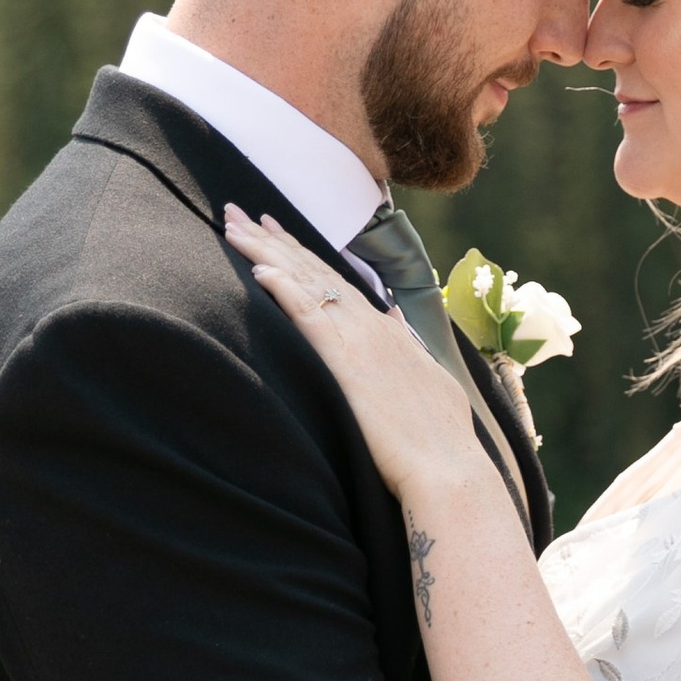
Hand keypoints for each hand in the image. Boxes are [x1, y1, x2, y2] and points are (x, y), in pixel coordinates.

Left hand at [225, 207, 476, 505]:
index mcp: (387, 330)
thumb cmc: (439, 439)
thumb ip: (408, 346)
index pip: (335, 281)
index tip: (275, 230)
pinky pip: (308, 317)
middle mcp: (371, 326)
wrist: (448, 468)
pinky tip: (260, 270)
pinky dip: (283, 290)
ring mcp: (359, 341)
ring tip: (232, 226)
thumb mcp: (428, 380)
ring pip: (304, 283)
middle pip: (312, 270)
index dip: (301, 254)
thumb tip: (396, 319)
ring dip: (266, 252)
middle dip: (273, 239)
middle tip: (237, 212)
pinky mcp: (346, 364)